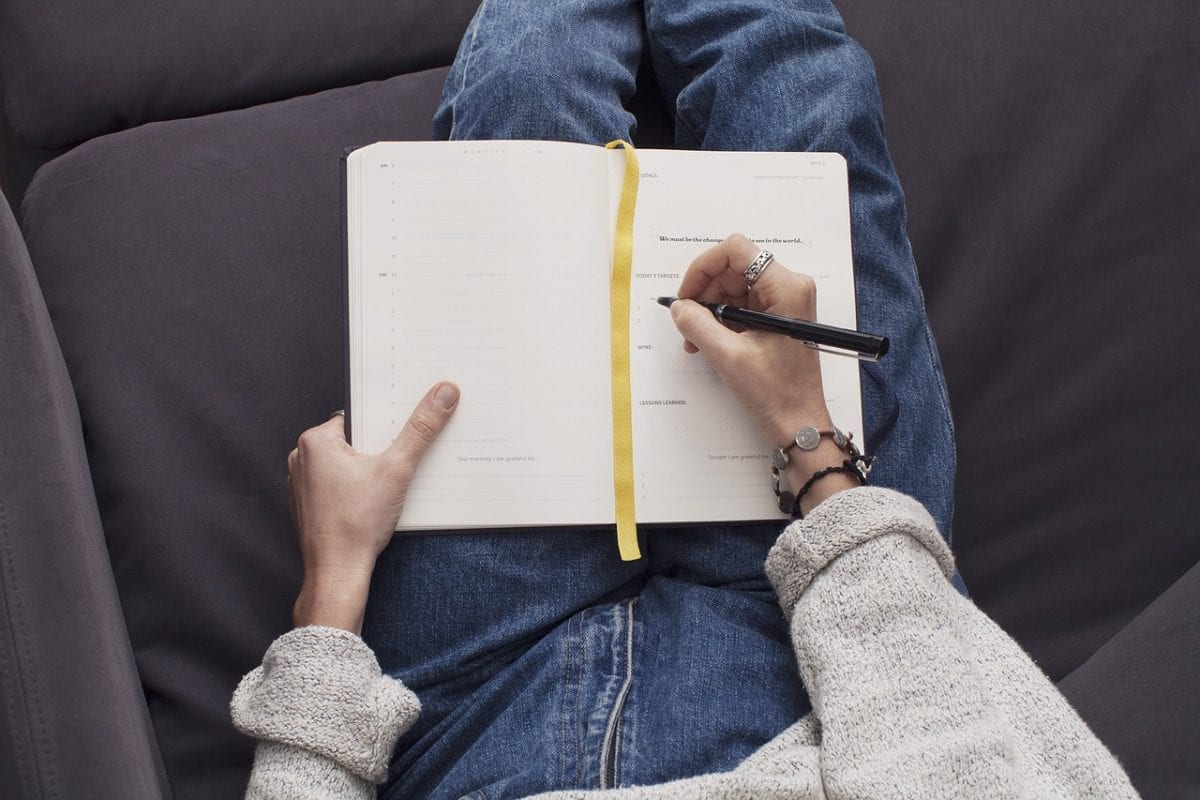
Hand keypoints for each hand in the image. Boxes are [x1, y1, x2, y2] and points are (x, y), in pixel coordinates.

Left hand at [287, 381, 459, 632]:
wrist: (337, 573)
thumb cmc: (357, 524)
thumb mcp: (397, 469)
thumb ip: (421, 429)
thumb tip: (444, 393)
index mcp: (316, 440)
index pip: (359, 416)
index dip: (386, 423)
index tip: (406, 431)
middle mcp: (301, 458)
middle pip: (354, 439)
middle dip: (380, 448)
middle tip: (403, 459)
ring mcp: (302, 483)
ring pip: (346, 464)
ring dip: (370, 470)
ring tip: (391, 483)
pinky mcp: (309, 505)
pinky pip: (338, 485)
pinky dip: (357, 488)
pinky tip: (376, 502)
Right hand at [669, 234, 857, 512]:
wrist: (799, 423)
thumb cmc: (774, 393)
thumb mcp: (727, 357)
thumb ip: (697, 324)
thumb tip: (678, 306)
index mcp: (786, 288)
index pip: (736, 250)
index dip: (703, 268)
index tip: (686, 297)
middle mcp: (789, 287)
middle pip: (733, 268)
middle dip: (704, 293)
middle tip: (686, 325)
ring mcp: (785, 301)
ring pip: (734, 287)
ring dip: (709, 309)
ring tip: (695, 341)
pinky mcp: (779, 317)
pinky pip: (742, 304)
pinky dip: (721, 320)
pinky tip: (709, 343)